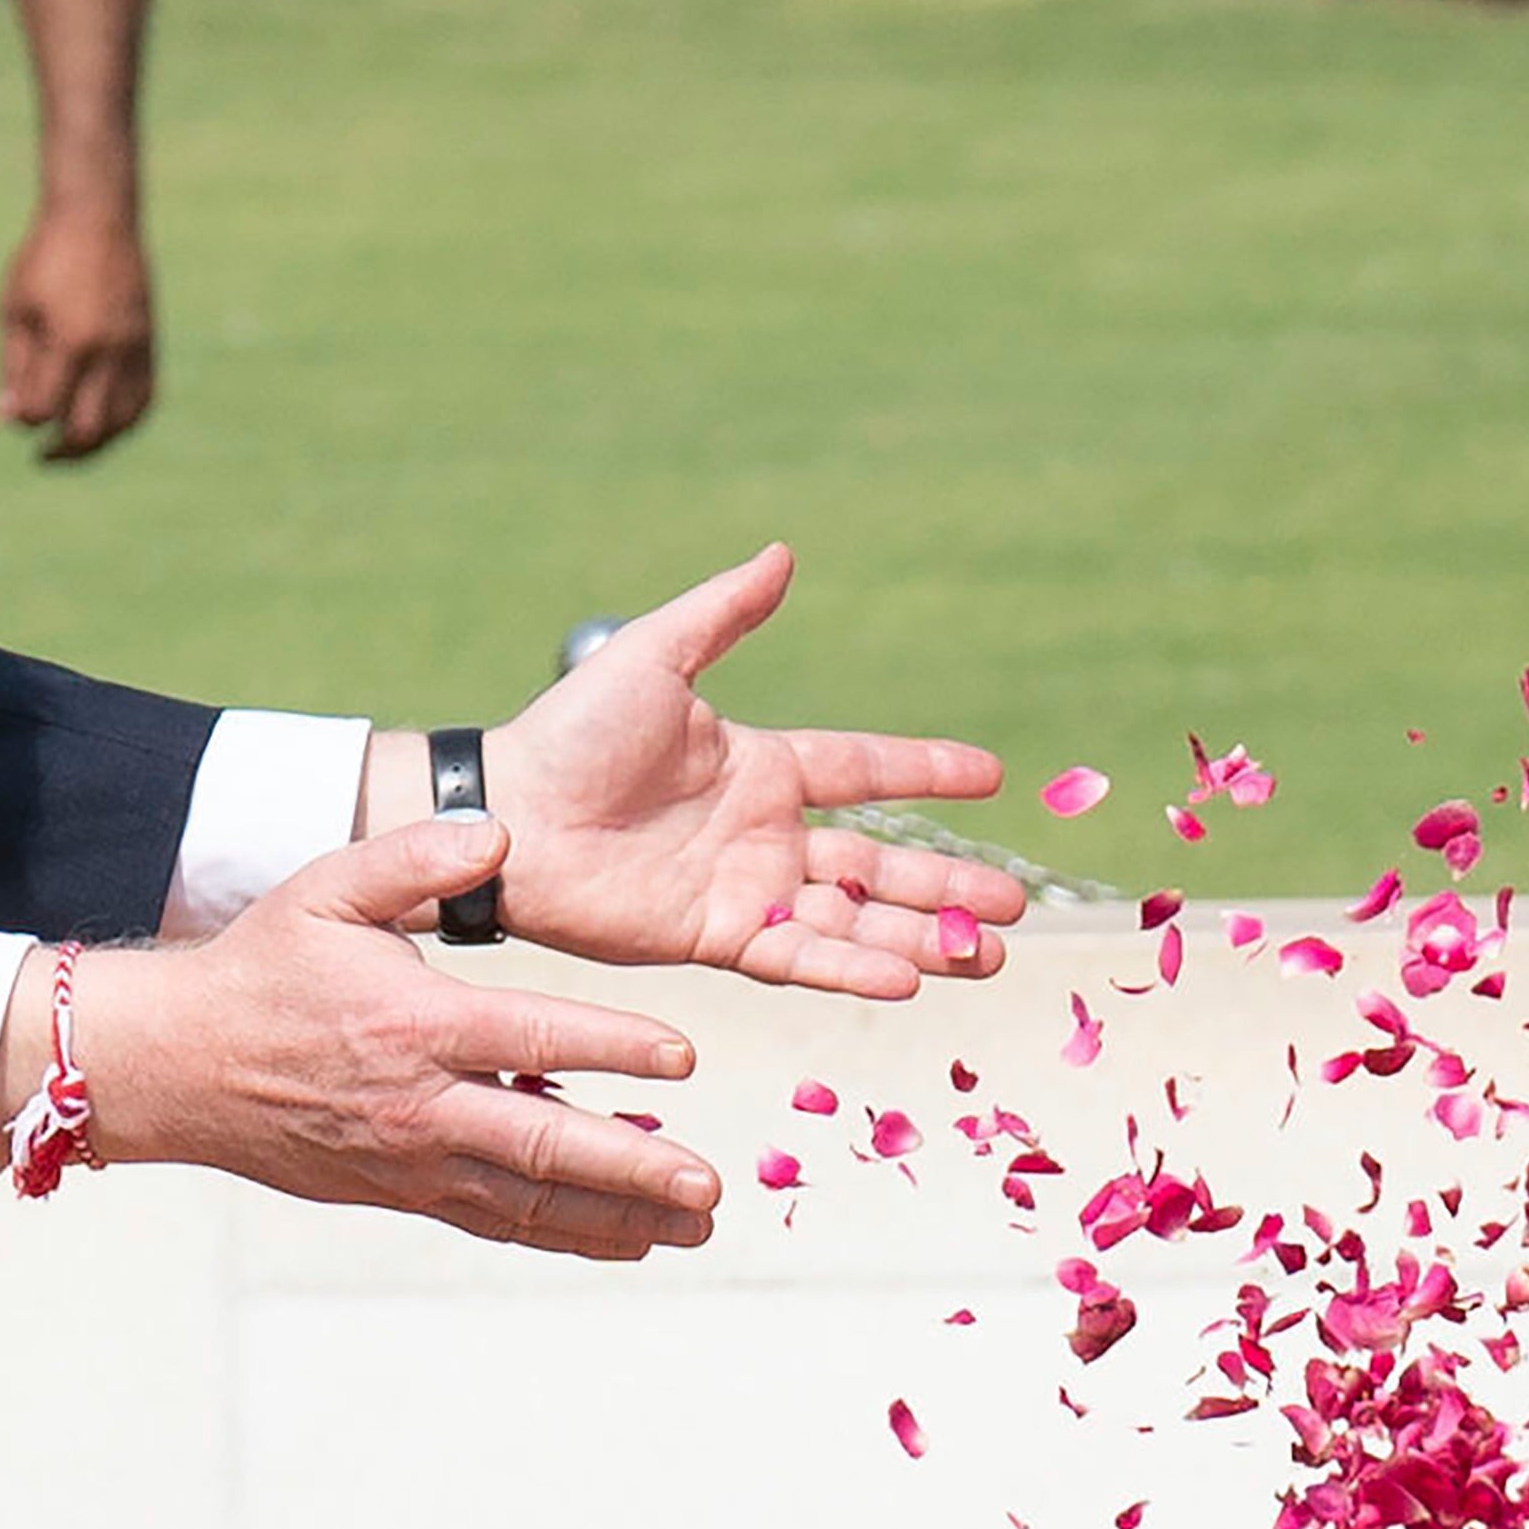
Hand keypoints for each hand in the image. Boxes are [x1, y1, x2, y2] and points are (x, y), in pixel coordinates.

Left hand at [0, 200, 155, 460]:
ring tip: (70, 444)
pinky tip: (101, 423)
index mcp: (69, 342)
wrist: (97, 216)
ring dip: (94, 443)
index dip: (25, 419)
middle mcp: (108, 352)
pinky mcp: (149, 345)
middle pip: (87, 430)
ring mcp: (135, 350)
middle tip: (43, 454)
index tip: (14, 410)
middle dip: (61, 450)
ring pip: (121, 423)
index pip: (45, 410)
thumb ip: (12, 367)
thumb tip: (7, 418)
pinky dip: (122, 422)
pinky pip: (143, 402)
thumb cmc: (45, 259)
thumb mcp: (16, 309)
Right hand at [0, 816, 722, 1260]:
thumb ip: (415, 856)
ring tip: (692, 1227)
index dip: (613, 1048)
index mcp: (413, 1023)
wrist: (177, 1066)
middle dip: (634, 1171)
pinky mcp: (398, 1193)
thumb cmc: (261, 969)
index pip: (534, 1035)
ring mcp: (410, 1160)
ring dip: (616, 1219)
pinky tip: (622, 1241)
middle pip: (544, 1145)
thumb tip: (497, 832)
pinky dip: (560, 1235)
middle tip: (708, 1186)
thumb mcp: (325, 888)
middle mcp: (419, 1104)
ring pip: (527, 1201)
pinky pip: (492, 1221)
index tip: (683, 1057)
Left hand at [465, 543, 1029, 997]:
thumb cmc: (567, 733)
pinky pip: (799, 954)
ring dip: (923, 935)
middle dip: (950, 884)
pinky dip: (852, 966)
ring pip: (855, 917)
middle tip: (1021, 903)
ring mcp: (744, 889)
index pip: (863, 768)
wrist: (506, 814)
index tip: (992, 774)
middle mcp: (762, 833)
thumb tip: (781, 553)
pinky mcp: (714, 937)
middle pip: (881, 862)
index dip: (925, 769)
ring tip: (992, 954)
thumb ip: (722, 614)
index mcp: (758, 765)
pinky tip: (909, 975)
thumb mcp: (653, 657)